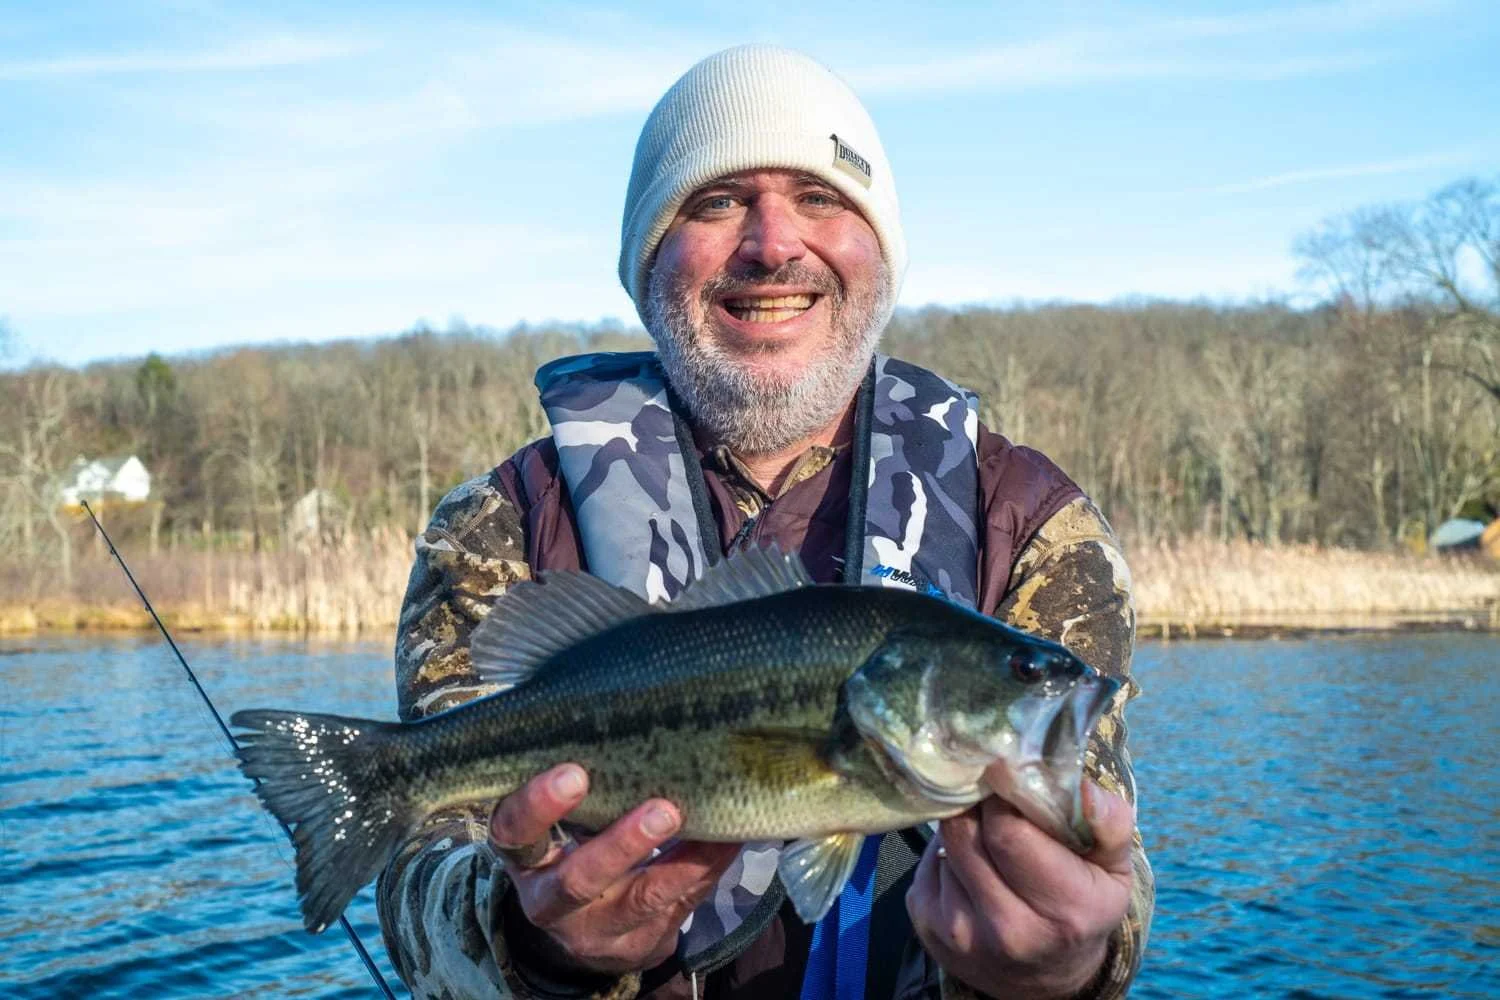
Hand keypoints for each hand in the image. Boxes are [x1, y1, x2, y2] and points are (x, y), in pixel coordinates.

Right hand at [488, 763, 740, 974]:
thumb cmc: (569, 850)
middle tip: (663, 809)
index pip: (514, 833)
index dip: (537, 806)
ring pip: (640, 900)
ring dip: (681, 863)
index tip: (574, 773)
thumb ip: (579, 793)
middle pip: (579, 881)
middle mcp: (552, 902)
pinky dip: (708, 869)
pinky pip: (681, 905)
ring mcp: (597, 931)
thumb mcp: (556, 828)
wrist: (581, 935)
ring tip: (714, 827)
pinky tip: (730, 840)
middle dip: (622, 845)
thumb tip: (628, 720)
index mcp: (524, 858)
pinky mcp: (640, 945)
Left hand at [906, 777, 1134, 998]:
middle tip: (998, 799)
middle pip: (965, 830)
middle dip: (980, 805)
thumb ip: (1107, 823)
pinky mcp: (927, 927)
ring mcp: (961, 932)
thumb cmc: (1082, 909)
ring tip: (991, 838)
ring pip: (945, 843)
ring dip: (965, 828)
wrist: (1045, 980)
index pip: (1008, 830)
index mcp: (1062, 909)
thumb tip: (1080, 784)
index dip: (1004, 794)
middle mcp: (1007, 928)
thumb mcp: (1113, 871)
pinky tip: (972, 866)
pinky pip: (927, 863)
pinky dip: (946, 854)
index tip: (1010, 776)